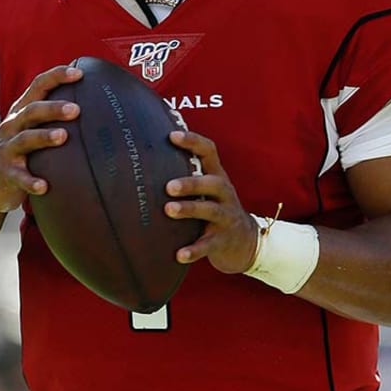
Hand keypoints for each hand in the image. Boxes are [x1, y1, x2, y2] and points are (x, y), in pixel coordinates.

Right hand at [0, 65, 81, 214]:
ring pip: (25, 139)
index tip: (78, 73)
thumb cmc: (19, 153)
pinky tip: (44, 186)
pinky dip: (31, 181)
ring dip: (44, 137)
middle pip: (32, 111)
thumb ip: (51, 117)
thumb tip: (94, 105)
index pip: (37, 87)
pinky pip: (19, 177)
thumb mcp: (30, 130)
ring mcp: (7, 150)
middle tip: (76, 109)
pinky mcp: (6, 173)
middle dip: (53, 108)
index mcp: (21, 112)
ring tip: (63, 136)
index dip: (56, 77)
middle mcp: (12, 126)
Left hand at [163, 130, 258, 272]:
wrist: (245, 242)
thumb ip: (187, 175)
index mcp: (216, 177)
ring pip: (210, 211)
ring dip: (190, 209)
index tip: (172, 136)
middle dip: (191, 183)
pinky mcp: (223, 240)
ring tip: (169, 210)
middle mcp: (224, 194)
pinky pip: (208, 245)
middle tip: (168, 186)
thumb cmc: (214, 209)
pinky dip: (194, 250)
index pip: (209, 152)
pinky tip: (179, 254)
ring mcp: (225, 217)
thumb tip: (145, 158)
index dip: (193, 142)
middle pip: (213, 183)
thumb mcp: (206, 190)